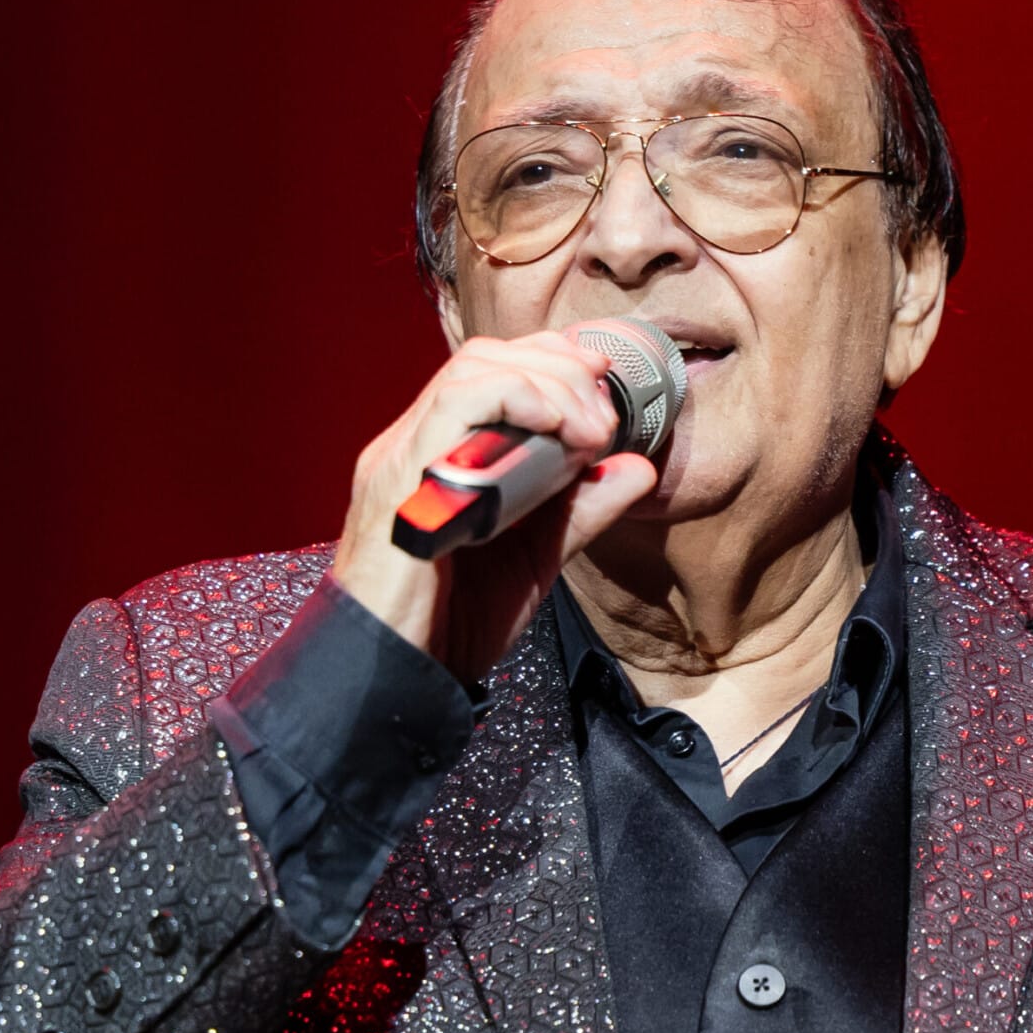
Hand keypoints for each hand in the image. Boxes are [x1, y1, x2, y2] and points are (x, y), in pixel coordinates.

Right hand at [330, 332, 660, 683]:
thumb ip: (580, 510)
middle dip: (560, 366)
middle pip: (486, 356)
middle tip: (605, 414)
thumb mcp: (535, 560)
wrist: (396, 675)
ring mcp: (403, 455)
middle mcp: (416, 442)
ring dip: (548, 383)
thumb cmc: (449, 626)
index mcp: (440, 454)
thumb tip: (636, 466)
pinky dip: (518, 399)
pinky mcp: (400, 475)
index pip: (492, 370)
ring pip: (474, 368)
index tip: (603, 383)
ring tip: (588, 427)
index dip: (553, 361)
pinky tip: (557, 428)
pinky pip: (456, 404)